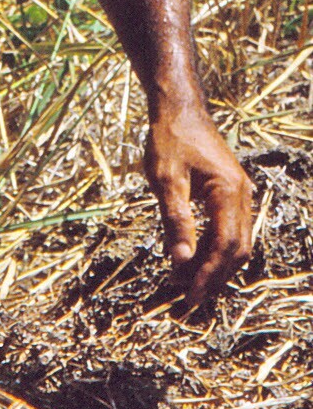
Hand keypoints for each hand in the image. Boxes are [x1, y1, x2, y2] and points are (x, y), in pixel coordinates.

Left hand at [144, 103, 252, 305]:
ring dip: (213, 266)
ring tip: (184, 283)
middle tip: (186, 299)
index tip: (188, 294)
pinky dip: (214, 250)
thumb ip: (175, 220)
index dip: (209, 273)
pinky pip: (230, 231)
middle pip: (237, 249)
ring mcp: (239, 195)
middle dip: (213, 277)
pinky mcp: (230, 195)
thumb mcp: (165, 180)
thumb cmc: (169, 139)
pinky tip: (191, 260)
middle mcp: (242, 196)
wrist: (180, 109)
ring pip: (236, 243)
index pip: (226, 245)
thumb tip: (180, 259)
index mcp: (228, 192)